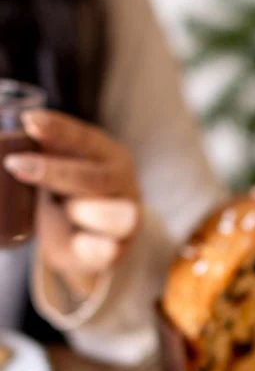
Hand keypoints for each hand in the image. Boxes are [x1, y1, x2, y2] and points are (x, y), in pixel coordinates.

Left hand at [3, 110, 140, 297]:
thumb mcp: (61, 169)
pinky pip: (106, 249)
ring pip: (110, 215)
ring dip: (80, 212)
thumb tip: (3, 142)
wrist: (99, 242)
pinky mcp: (119, 251)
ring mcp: (126, 219)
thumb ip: (44, 155)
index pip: (84, 139)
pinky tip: (83, 242)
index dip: (57, 129)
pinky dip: (93, 246)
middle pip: (93, 178)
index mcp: (108, 155)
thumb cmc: (71, 196)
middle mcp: (123, 182)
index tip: (29, 120)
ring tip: (66, 210)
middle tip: (15, 164)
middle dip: (54, 171)